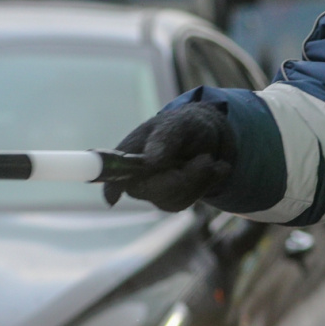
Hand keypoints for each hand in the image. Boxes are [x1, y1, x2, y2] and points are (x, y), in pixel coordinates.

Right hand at [104, 102, 235, 211]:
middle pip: (152, 191)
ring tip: (208, 158)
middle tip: (206, 158)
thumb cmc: (186, 125)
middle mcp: (134, 176)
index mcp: (128, 153)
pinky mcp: (169, 201)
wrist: (207, 136)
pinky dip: (206, 185)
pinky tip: (214, 169)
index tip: (113, 198)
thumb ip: (164, 138)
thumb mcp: (179, 123)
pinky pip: (187, 202)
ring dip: (199, 179)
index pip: (112, 174)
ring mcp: (152, 192)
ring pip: (174, 199)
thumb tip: (149, 160)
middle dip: (184, 177)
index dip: (110, 186)